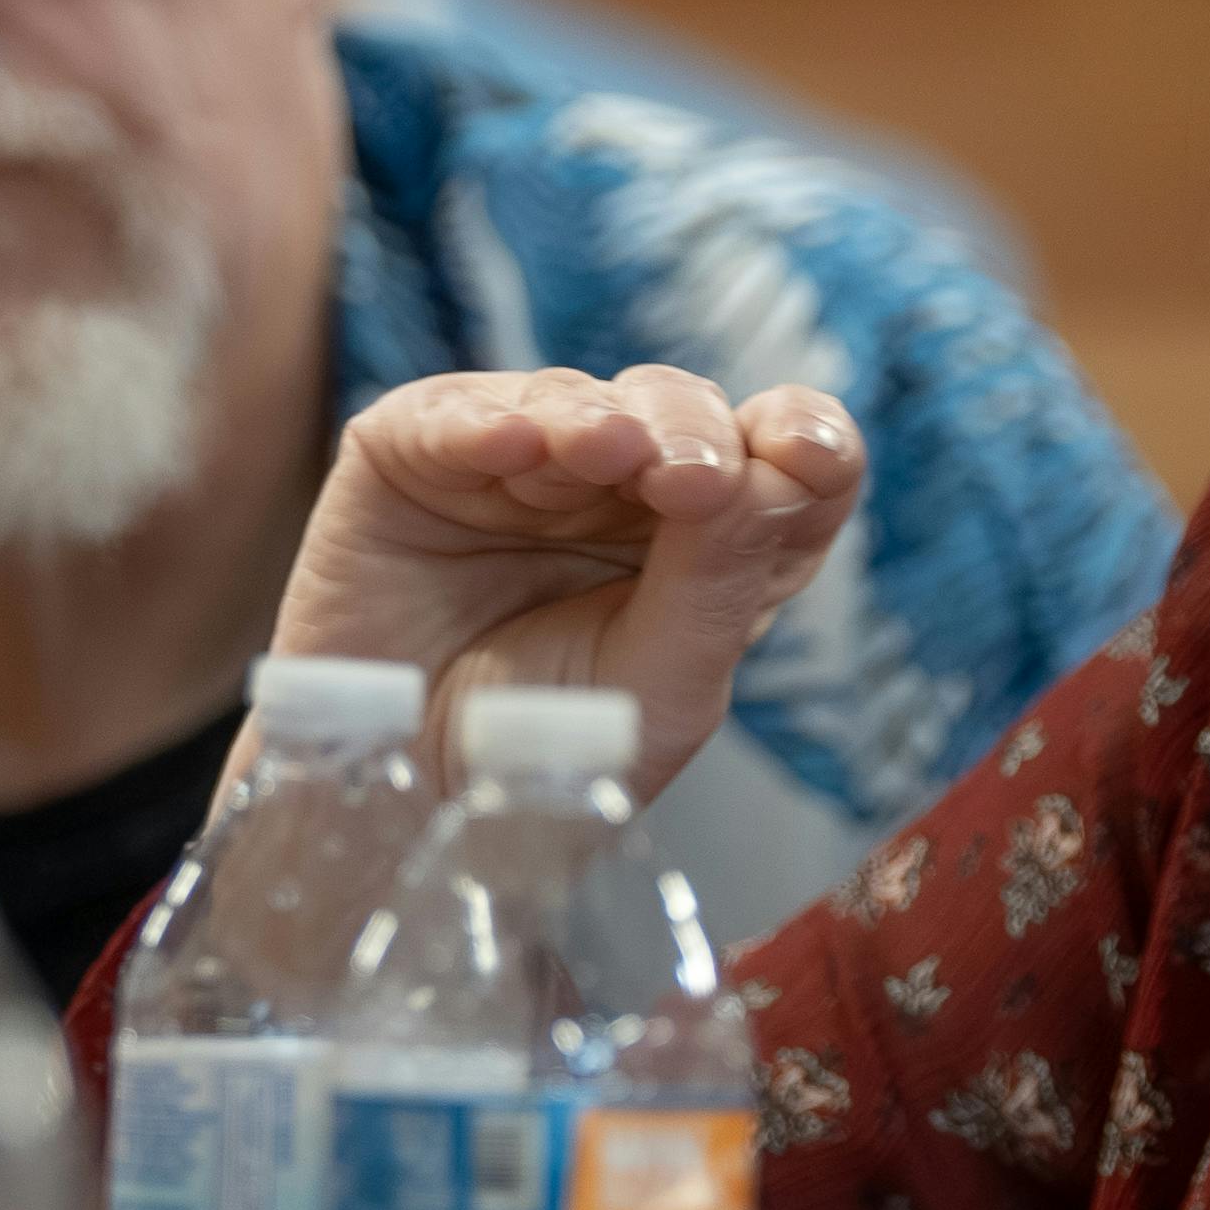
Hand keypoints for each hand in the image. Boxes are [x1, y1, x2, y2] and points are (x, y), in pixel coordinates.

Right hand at [272, 362, 865, 797]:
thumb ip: (720, 582)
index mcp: (711, 545)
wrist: (403, 809)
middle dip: (695, 433)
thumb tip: (767, 472)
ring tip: (610, 449)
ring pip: (576, 400)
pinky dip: (485, 421)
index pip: (785, 463)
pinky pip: (452, 414)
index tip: (805, 456)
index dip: (805, 438)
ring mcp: (519, 463)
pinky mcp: (414, 456)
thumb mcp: (661, 689)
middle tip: (696, 479)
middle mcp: (622, 488)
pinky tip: (512, 444)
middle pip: (686, 413)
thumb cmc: (544, 761)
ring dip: (600, 420)